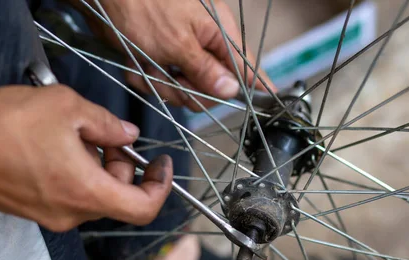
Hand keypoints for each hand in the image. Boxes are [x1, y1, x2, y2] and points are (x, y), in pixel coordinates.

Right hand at [0, 85, 172, 231]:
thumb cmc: (4, 125)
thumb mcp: (66, 108)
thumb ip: (107, 124)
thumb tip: (128, 136)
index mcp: (88, 193)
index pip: (144, 208)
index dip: (161, 187)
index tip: (162, 164)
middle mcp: (72, 214)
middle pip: (119, 197)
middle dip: (123, 166)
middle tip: (108, 136)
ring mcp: (50, 216)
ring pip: (94, 195)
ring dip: (99, 168)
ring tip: (77, 135)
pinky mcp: (33, 211)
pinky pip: (70, 196)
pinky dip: (78, 175)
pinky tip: (59, 147)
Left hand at [82, 0, 275, 109]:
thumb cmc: (141, 5)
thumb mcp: (176, 43)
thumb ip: (205, 71)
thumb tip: (231, 90)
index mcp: (218, 34)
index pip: (247, 66)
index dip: (258, 86)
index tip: (271, 100)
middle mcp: (204, 44)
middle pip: (212, 89)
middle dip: (189, 91)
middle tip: (174, 80)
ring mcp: (182, 52)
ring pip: (183, 90)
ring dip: (162, 84)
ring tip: (147, 65)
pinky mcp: (161, 58)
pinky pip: (161, 83)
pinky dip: (146, 78)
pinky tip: (136, 63)